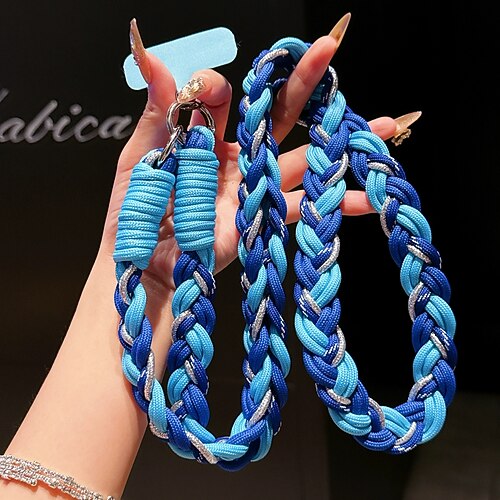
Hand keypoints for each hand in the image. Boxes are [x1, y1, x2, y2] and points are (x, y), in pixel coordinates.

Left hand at [98, 30, 397, 307]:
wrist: (142, 261)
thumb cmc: (135, 209)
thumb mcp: (141, 155)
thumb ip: (157, 110)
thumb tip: (153, 58)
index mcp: (205, 137)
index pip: (225, 98)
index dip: (221, 88)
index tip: (213, 93)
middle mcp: (236, 156)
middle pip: (276, 115)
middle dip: (304, 84)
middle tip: (329, 50)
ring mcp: (252, 186)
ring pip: (302, 158)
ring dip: (339, 143)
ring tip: (383, 125)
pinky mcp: (261, 217)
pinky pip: (301, 206)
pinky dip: (334, 205)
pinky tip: (365, 198)